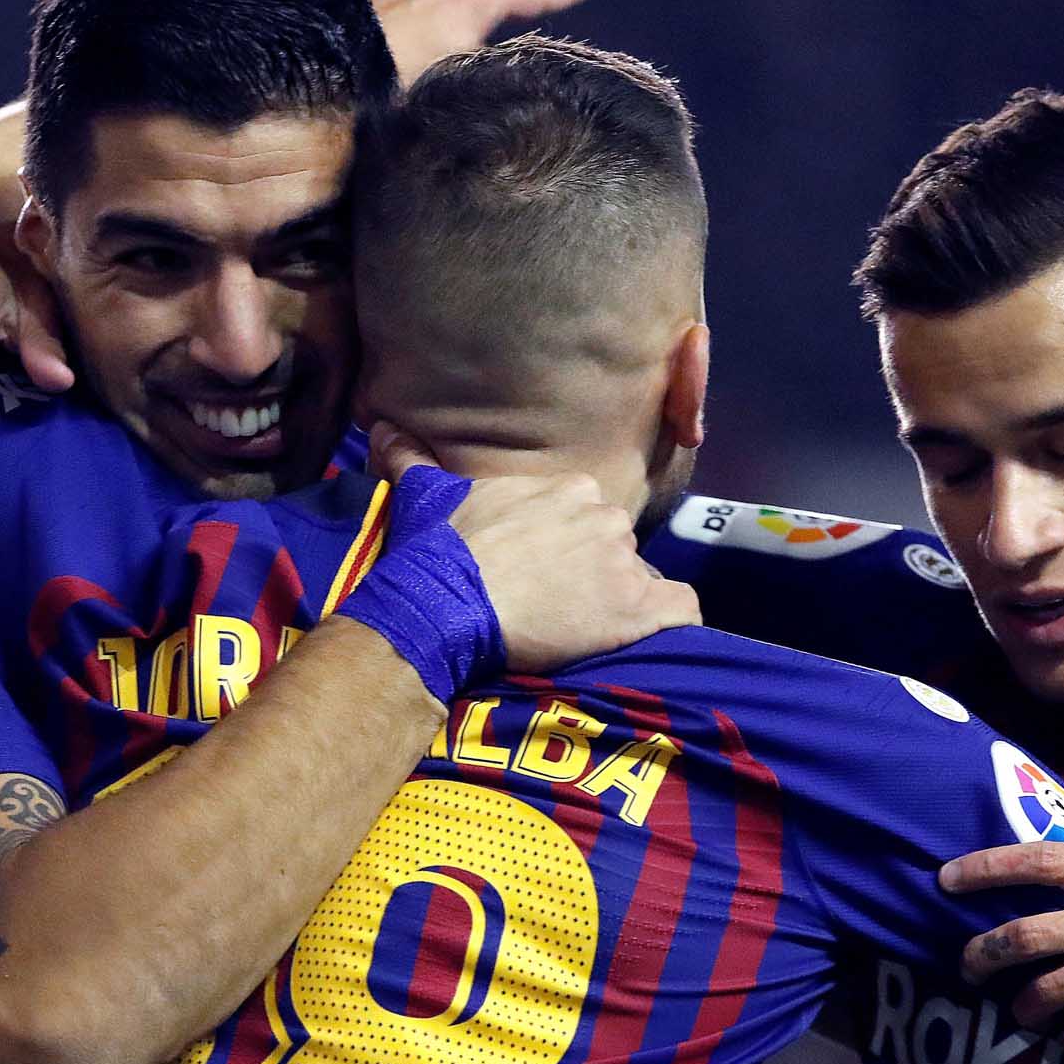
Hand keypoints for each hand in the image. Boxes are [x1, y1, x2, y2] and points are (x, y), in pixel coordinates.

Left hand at [365, 0, 603, 82]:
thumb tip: (513, 83)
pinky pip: (409, 16)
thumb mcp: (458, 85)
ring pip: (442, 13)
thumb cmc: (392, 84)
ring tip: (423, 83)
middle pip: (483, 8)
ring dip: (442, 42)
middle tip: (481, 76)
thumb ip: (492, 75)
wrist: (321, 73)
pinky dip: (412, 39)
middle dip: (487, 36)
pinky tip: (394, 70)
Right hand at [369, 419, 695, 671]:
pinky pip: (681, 610)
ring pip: (640, 579)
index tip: (541, 571)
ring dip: (618, 602)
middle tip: (557, 605)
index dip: (567, 546)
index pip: (586, 515)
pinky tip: (643, 637)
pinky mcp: (638, 609)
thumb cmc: (438, 554)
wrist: (447, 607)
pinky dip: (669, 624)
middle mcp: (605, 516)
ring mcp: (624, 562)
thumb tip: (382, 426)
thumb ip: (411, 458)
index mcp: (568, 487)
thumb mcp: (423, 497)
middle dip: (594, 573)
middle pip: (614, 546)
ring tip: (581, 631)